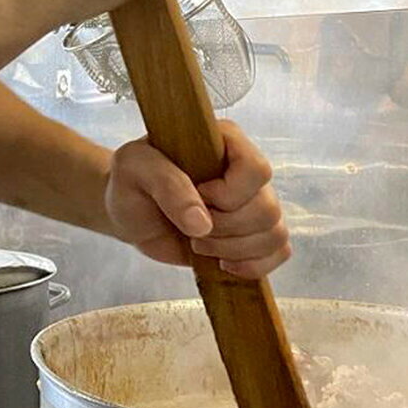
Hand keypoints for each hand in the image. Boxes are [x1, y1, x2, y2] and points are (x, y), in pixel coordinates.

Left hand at [105, 121, 290, 278]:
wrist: (129, 214)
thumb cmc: (131, 181)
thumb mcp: (134, 168)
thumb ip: (166, 184)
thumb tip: (202, 223)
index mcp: (223, 141)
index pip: (256, 169)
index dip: (229, 194)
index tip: (198, 196)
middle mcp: (244, 170)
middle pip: (267, 209)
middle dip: (225, 229)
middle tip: (190, 230)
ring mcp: (251, 203)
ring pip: (274, 233)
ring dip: (235, 250)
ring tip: (200, 245)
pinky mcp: (251, 234)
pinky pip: (278, 252)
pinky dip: (253, 265)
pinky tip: (222, 263)